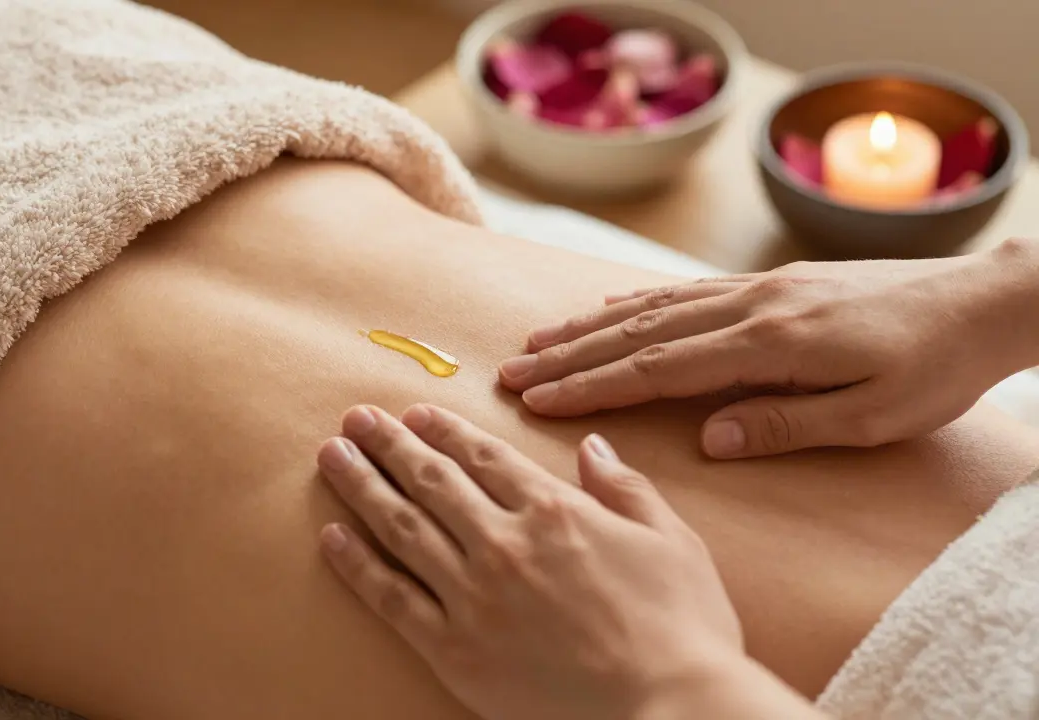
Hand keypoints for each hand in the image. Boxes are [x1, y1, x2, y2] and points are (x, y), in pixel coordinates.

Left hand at [315, 404, 812, 719]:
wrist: (671, 710)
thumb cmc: (684, 629)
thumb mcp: (672, 540)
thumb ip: (624, 488)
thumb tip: (592, 446)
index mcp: (555, 511)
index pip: (484, 457)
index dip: (444, 431)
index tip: (414, 414)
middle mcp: (505, 543)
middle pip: (432, 480)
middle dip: (389, 443)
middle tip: (356, 418)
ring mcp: (474, 596)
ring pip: (401, 527)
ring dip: (361, 485)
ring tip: (332, 455)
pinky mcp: (455, 650)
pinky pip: (392, 598)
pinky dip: (357, 564)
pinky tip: (332, 536)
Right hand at [499, 239, 1038, 458]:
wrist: (981, 300)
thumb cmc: (934, 369)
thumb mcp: (873, 418)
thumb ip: (785, 425)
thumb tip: (708, 439)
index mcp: (772, 345)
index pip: (659, 368)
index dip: (592, 386)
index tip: (538, 400)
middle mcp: (751, 308)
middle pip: (639, 333)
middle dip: (569, 357)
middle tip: (509, 373)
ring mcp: (757, 289)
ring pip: (653, 307)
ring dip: (588, 326)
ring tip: (536, 342)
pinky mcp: (768, 284)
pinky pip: (684, 291)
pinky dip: (635, 301)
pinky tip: (605, 308)